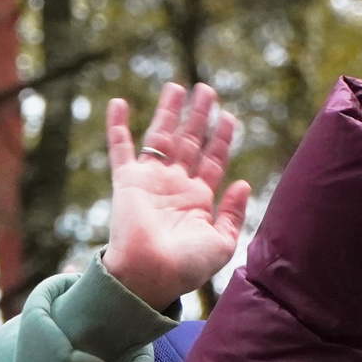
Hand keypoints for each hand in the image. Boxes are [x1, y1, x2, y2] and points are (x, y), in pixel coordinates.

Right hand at [102, 84, 251, 305]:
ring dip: (168, 112)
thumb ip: (234, 213)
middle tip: (207, 90)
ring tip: (177, 87)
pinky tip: (118, 102)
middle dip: (198, 116)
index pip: (212, 161)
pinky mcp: (127, 181)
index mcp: (197, 200)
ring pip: (160, 138)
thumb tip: (243, 183)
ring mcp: (150, 182)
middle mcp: (174, 187)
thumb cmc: (186, 266)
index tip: (229, 116)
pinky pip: (120, 148)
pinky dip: (117, 126)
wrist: (149, 275)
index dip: (221, 138)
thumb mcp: (223, 243)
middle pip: (189, 142)